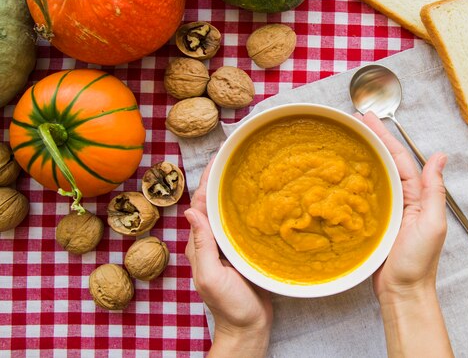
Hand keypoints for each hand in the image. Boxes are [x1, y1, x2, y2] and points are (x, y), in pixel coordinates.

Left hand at [185, 159, 272, 356]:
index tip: (217, 159)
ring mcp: (228, 246)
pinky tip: (260, 199)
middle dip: (220, 180)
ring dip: (233, 192)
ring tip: (247, 170)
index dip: (205, 181)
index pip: (199, 205)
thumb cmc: (229, 306)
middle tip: (235, 156)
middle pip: (214, 204)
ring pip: (228, 212)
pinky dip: (247, 208)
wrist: (249, 328)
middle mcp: (212, 242)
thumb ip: (201, 246)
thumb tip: (189, 211)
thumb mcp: (212, 276)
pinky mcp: (244, 251)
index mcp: (200, 245)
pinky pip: (242, 224)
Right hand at [358, 112, 452, 356]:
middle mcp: (402, 198)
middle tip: (352, 120)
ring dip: (361, 155)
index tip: (369, 119)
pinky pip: (361, 196)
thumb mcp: (432, 224)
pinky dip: (352, 180)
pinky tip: (340, 172)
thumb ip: (434, 190)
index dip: (384, 137)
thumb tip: (441, 156)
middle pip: (384, 162)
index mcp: (416, 195)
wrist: (403, 293)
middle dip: (371, 139)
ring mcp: (386, 210)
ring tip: (345, 137)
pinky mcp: (371, 222)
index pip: (399, 158)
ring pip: (372, 175)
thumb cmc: (418, 262)